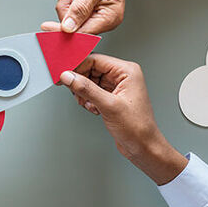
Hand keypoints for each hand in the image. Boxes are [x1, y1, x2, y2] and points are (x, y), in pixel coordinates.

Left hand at [41, 0, 162, 34]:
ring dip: (67, 0)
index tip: (47, 27)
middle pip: (75, 25)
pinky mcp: (94, 9)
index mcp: (108, 18)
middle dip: (65, 8)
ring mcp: (99, 15)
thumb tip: (68, 27)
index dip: (62, 30)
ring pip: (74, 16)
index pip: (81, 33)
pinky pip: (77, 8)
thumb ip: (79, 9)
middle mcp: (105, 20)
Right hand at [58, 54, 186, 184]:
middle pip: (91, 69)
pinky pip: (92, 91)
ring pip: (90, 80)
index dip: (78, 66)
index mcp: (127, 71)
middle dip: (80, 81)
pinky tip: (92, 108)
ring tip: (87, 103)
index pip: (96, 60)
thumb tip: (69, 77)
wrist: (143, 147)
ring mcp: (116, 87)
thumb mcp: (108, 106)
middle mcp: (122, 76)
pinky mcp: (111, 97)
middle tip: (73, 90)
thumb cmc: (137, 127)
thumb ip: (86, 89)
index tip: (64, 74)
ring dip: (83, 92)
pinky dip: (87, 99)